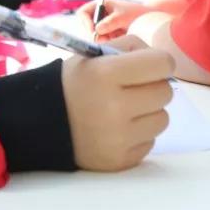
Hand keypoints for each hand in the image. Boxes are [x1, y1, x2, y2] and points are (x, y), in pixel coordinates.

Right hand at [61, 34, 174, 171]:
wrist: (43, 122)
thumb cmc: (74, 83)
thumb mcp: (94, 55)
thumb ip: (131, 48)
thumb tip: (164, 63)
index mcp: (106, 74)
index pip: (163, 63)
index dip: (158, 62)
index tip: (148, 66)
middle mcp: (115, 107)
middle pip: (165, 92)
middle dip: (152, 87)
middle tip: (132, 89)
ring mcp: (119, 138)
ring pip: (162, 119)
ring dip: (148, 112)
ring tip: (124, 110)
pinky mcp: (120, 160)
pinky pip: (150, 142)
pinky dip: (138, 134)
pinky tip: (117, 129)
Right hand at [76, 0, 151, 41]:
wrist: (149, 20)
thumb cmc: (136, 13)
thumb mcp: (123, 16)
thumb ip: (110, 22)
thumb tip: (97, 31)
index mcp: (100, 5)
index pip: (83, 13)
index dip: (86, 22)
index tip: (93, 31)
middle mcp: (99, 15)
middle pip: (87, 26)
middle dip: (95, 33)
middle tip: (107, 38)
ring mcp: (103, 25)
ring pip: (95, 36)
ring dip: (104, 38)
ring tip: (118, 35)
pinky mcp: (108, 34)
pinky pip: (103, 41)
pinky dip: (109, 41)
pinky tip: (119, 37)